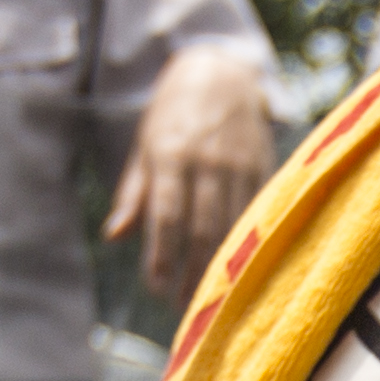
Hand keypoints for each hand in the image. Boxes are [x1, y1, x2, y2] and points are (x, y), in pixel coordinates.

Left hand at [113, 44, 277, 302]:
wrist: (222, 71)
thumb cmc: (174, 114)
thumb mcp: (144, 146)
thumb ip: (133, 193)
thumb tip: (115, 237)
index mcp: (170, 154)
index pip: (166, 216)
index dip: (162, 257)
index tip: (155, 289)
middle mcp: (207, 160)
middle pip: (202, 228)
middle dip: (193, 273)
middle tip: (185, 309)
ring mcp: (240, 164)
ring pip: (233, 226)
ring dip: (222, 267)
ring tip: (211, 299)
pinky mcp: (264, 168)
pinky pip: (257, 214)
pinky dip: (248, 246)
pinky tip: (240, 271)